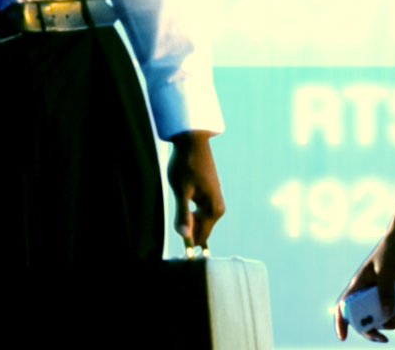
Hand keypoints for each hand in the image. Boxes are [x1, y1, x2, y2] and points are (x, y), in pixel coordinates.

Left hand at [169, 130, 225, 251]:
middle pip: (202, 230)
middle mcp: (218, 205)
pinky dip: (192, 216)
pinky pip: (201, 213)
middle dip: (189, 234)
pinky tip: (184, 212)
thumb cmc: (186, 164)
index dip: (190, 244)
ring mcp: (214, 199)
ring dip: (189, 223)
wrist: (192, 141)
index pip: (202, 236)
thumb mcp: (181, 190)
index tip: (180, 252)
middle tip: (176, 229)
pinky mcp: (209, 194)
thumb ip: (183, 214)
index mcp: (214, 207)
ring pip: (201, 221)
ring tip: (179, 217)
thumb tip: (185, 236)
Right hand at [336, 236, 394, 339]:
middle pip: (365, 318)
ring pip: (384, 317)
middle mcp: (369, 292)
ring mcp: (383, 293)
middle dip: (374, 330)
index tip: (343, 338)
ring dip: (394, 322)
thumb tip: (385, 316)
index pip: (344, 307)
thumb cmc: (393, 249)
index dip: (341, 323)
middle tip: (384, 339)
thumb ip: (386, 292)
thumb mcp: (387, 270)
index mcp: (359, 285)